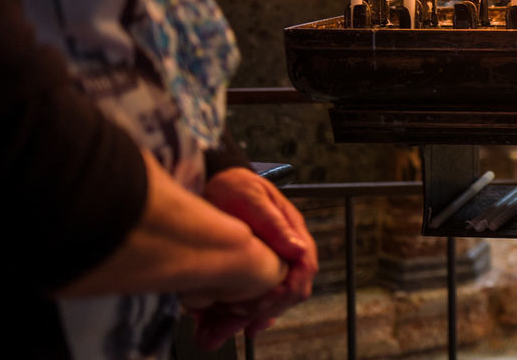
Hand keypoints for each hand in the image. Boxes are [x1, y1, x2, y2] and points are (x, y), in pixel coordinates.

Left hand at [197, 167, 317, 340]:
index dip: (287, 290)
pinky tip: (219, 327)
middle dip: (265, 310)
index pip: (304, 268)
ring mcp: (267, 263)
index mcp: (292, 233)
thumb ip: (275, 225)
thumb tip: (299, 250)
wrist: (212, 184)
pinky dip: (235, 317)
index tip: (263, 303)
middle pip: (289, 291)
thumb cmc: (234, 187)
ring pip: (269, 301)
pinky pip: (250, 301)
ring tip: (220, 332)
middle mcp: (284, 251)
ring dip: (247, 319)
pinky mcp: (248, 272)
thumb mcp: (253, 199)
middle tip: (239, 322)